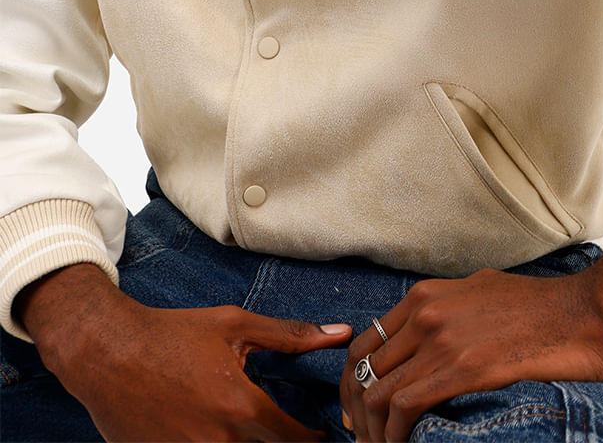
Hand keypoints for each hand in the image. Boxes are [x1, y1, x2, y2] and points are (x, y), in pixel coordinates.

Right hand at [19, 263, 351, 440]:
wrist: (107, 353)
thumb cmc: (173, 334)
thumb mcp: (236, 325)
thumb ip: (291, 336)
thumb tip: (340, 332)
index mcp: (240, 407)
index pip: (293, 441)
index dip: (312, 440)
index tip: (320, 433)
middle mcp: (217, 441)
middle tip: (286, 432)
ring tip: (252, 430)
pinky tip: (217, 432)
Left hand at [339, 236, 602, 441]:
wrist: (584, 311)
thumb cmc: (542, 306)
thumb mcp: (481, 292)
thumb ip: (448, 310)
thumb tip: (430, 338)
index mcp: (427, 295)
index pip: (364, 343)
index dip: (354, 385)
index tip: (359, 414)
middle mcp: (426, 312)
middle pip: (363, 371)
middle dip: (357, 415)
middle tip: (365, 441)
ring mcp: (441, 338)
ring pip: (377, 394)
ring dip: (373, 433)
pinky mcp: (462, 367)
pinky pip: (404, 407)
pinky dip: (394, 436)